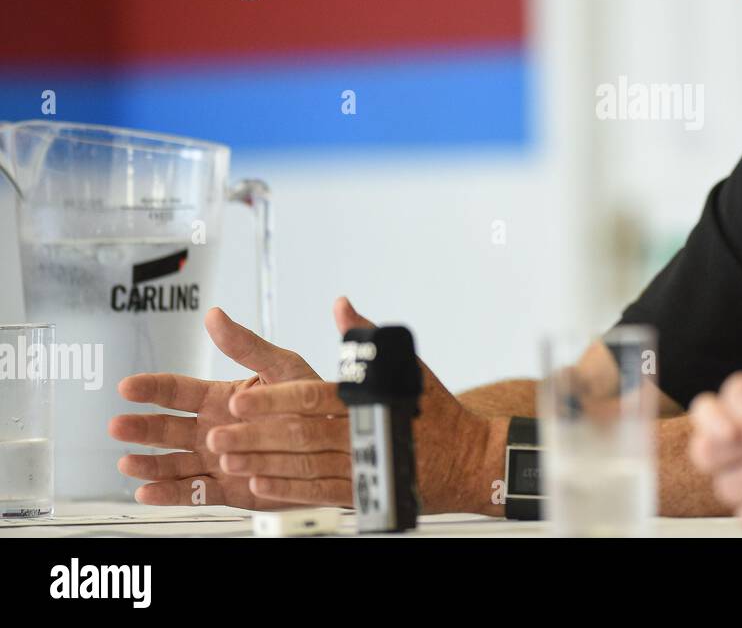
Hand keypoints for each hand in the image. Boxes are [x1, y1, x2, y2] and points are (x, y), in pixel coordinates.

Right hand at [110, 304, 335, 509]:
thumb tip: (214, 315)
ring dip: (149, 463)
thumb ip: (246, 345)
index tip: (127, 386)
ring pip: (174, 462)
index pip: (178, 391)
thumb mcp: (281, 366)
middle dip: (142, 427)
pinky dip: (169, 493)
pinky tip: (146, 491)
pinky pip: (194, 492)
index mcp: (221, 398)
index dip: (152, 389)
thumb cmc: (311, 400)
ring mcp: (217, 460)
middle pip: (168, 429)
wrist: (336, 442)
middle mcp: (212, 429)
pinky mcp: (228, 489)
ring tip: (126, 462)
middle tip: (117, 425)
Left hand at [213, 298, 504, 513]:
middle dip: (255, 435)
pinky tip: (260, 484)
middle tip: (218, 436)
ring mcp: (361, 464)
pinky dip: (287, 490)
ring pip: (303, 465)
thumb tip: (342, 306)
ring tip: (228, 459)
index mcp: (367, 399)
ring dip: (262, 463)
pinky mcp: (362, 491)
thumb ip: (364, 340)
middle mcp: (362, 432)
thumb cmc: (434, 410)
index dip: (273, 400)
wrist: (466, 458)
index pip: (312, 397)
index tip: (241, 400)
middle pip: (300, 434)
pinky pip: (318, 492)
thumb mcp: (404, 367)